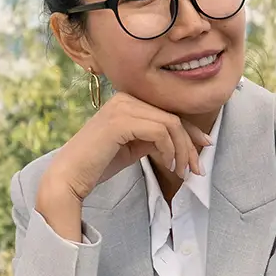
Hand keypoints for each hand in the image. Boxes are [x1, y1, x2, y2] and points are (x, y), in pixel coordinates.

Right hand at [41, 92, 210, 209]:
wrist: (69, 177)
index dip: (190, 130)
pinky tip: (168, 165)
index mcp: (127, 101)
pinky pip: (159, 131)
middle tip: (197, 169)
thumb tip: (183, 142)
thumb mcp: (133, 146)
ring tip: (181, 172)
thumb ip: (154, 138)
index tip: (205, 147)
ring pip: (170, 124)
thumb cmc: (99, 164)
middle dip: (190, 144)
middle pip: (173, 117)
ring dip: (182, 150)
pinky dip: (169, 150)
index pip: (167, 112)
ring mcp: (122, 107)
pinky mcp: (120, 121)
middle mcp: (125, 98)